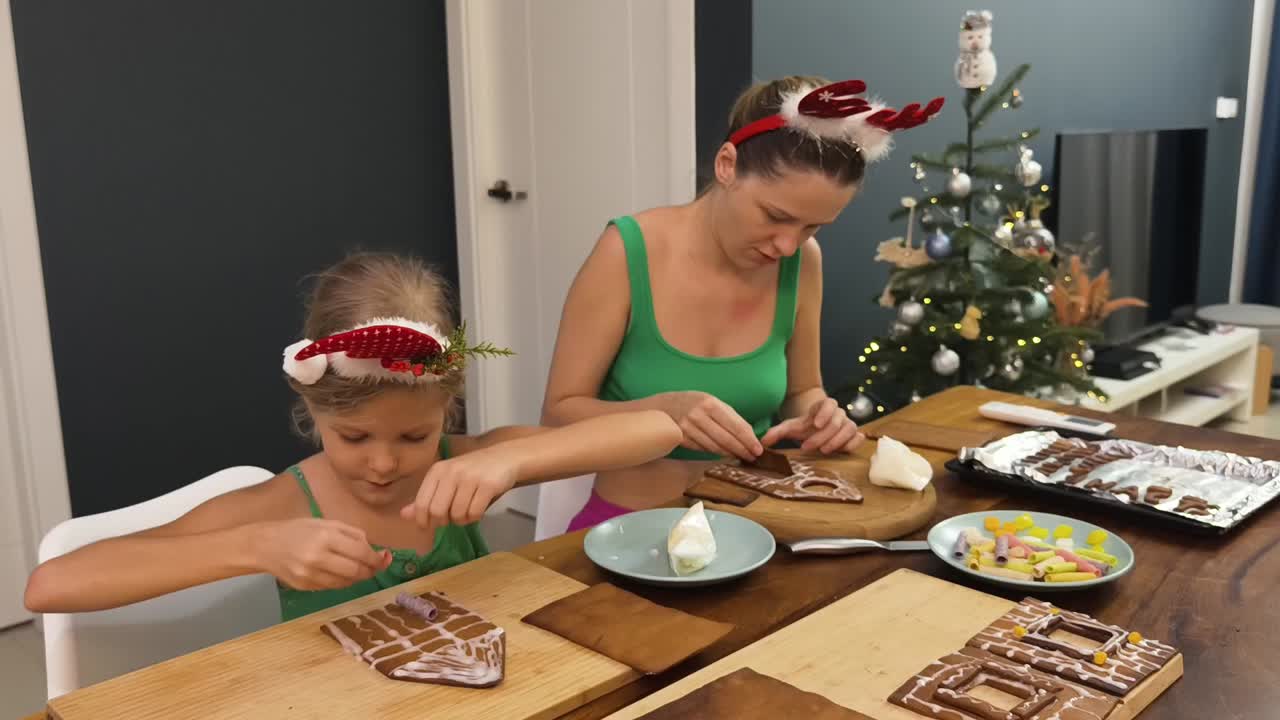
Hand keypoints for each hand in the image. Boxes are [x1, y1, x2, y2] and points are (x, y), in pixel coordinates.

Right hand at [256, 519, 390, 590]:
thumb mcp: (327, 523)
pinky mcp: (305, 587)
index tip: (385, 558)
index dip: (377, 559)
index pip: (361, 553)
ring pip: (346, 583)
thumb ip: (353, 535)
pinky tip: (339, 572)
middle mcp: (318, 558)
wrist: (266, 545)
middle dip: (370, 570)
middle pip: (356, 571)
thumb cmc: (299, 530)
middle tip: (375, 566)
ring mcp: (310, 575)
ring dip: (357, 577)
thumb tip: (375, 550)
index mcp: (326, 537)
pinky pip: (332, 587)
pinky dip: (342, 581)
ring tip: (357, 567)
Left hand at [400, 453, 517, 530]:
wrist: (505, 458)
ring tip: (468, 510)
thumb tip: (404, 515)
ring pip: (458, 515)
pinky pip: (475, 513)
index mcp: (437, 471)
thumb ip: (426, 499)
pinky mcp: (488, 485)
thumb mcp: (446, 482)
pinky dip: (476, 517)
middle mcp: (451, 472)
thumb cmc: (472, 472)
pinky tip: (479, 508)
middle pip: (437, 512)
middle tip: (452, 518)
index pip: (422, 504)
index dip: (424, 521)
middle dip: (444, 522)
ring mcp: (470, 478)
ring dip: (463, 520)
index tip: (431, 525)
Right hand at [661, 391, 762, 460]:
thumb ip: (729, 416)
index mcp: (710, 403)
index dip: (749, 440)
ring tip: (739, 457)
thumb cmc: (692, 403)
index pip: (736, 425)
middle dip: (742, 450)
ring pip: (714, 447)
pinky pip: (702, 449)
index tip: (758, 449)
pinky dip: (714, 453)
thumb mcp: (711, 401)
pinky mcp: (680, 438)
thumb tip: (749, 435)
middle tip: (752, 457)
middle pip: (726, 439)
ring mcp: (688, 428)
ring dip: (729, 454)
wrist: (663, 406)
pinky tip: (722, 454)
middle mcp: (698, 415)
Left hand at [761, 396, 864, 453]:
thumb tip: (762, 441)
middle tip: (808, 446)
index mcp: (823, 406)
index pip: (829, 403)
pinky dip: (852, 444)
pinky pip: (858, 437)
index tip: (815, 424)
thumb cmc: (804, 426)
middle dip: (823, 435)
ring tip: (823, 450)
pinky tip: (841, 451)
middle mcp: (838, 413)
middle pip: (837, 421)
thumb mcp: (790, 427)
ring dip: (837, 441)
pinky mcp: (853, 435)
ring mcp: (847, 424)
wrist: (816, 427)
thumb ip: (777, 432)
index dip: (824, 412)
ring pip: (849, 428)